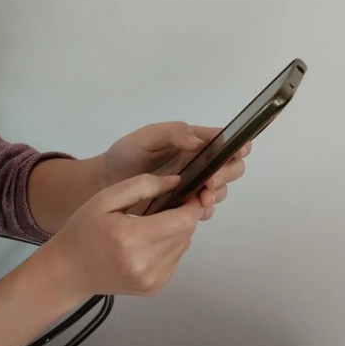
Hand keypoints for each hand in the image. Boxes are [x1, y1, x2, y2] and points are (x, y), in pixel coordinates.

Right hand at [45, 173, 203, 296]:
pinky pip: (175, 260)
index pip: (183, 221)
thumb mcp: (105, 199)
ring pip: (183, 246)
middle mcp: (145, 263)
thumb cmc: (83, 231)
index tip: (193, 193)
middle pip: (186, 233)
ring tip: (153, 225)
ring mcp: (151, 279)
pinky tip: (148, 243)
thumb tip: (177, 182)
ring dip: (176, 232)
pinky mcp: (154, 288)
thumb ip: (143, 185)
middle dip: (184, 216)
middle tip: (169, 205)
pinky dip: (169, 248)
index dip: (194, 205)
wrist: (68, 272)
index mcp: (132, 238)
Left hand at [103, 121, 251, 219]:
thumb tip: (197, 141)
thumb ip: (172, 133)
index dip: (238, 146)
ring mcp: (194, 186)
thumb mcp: (146, 137)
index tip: (238, 152)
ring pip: (219, 191)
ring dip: (216, 195)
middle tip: (210, 182)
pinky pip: (204, 210)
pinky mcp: (185, 207)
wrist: (106, 183)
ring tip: (202, 200)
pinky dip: (204, 211)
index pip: (226, 142)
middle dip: (226, 174)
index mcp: (195, 143)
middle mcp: (199, 164)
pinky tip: (195, 212)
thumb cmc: (126, 155)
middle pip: (230, 168)